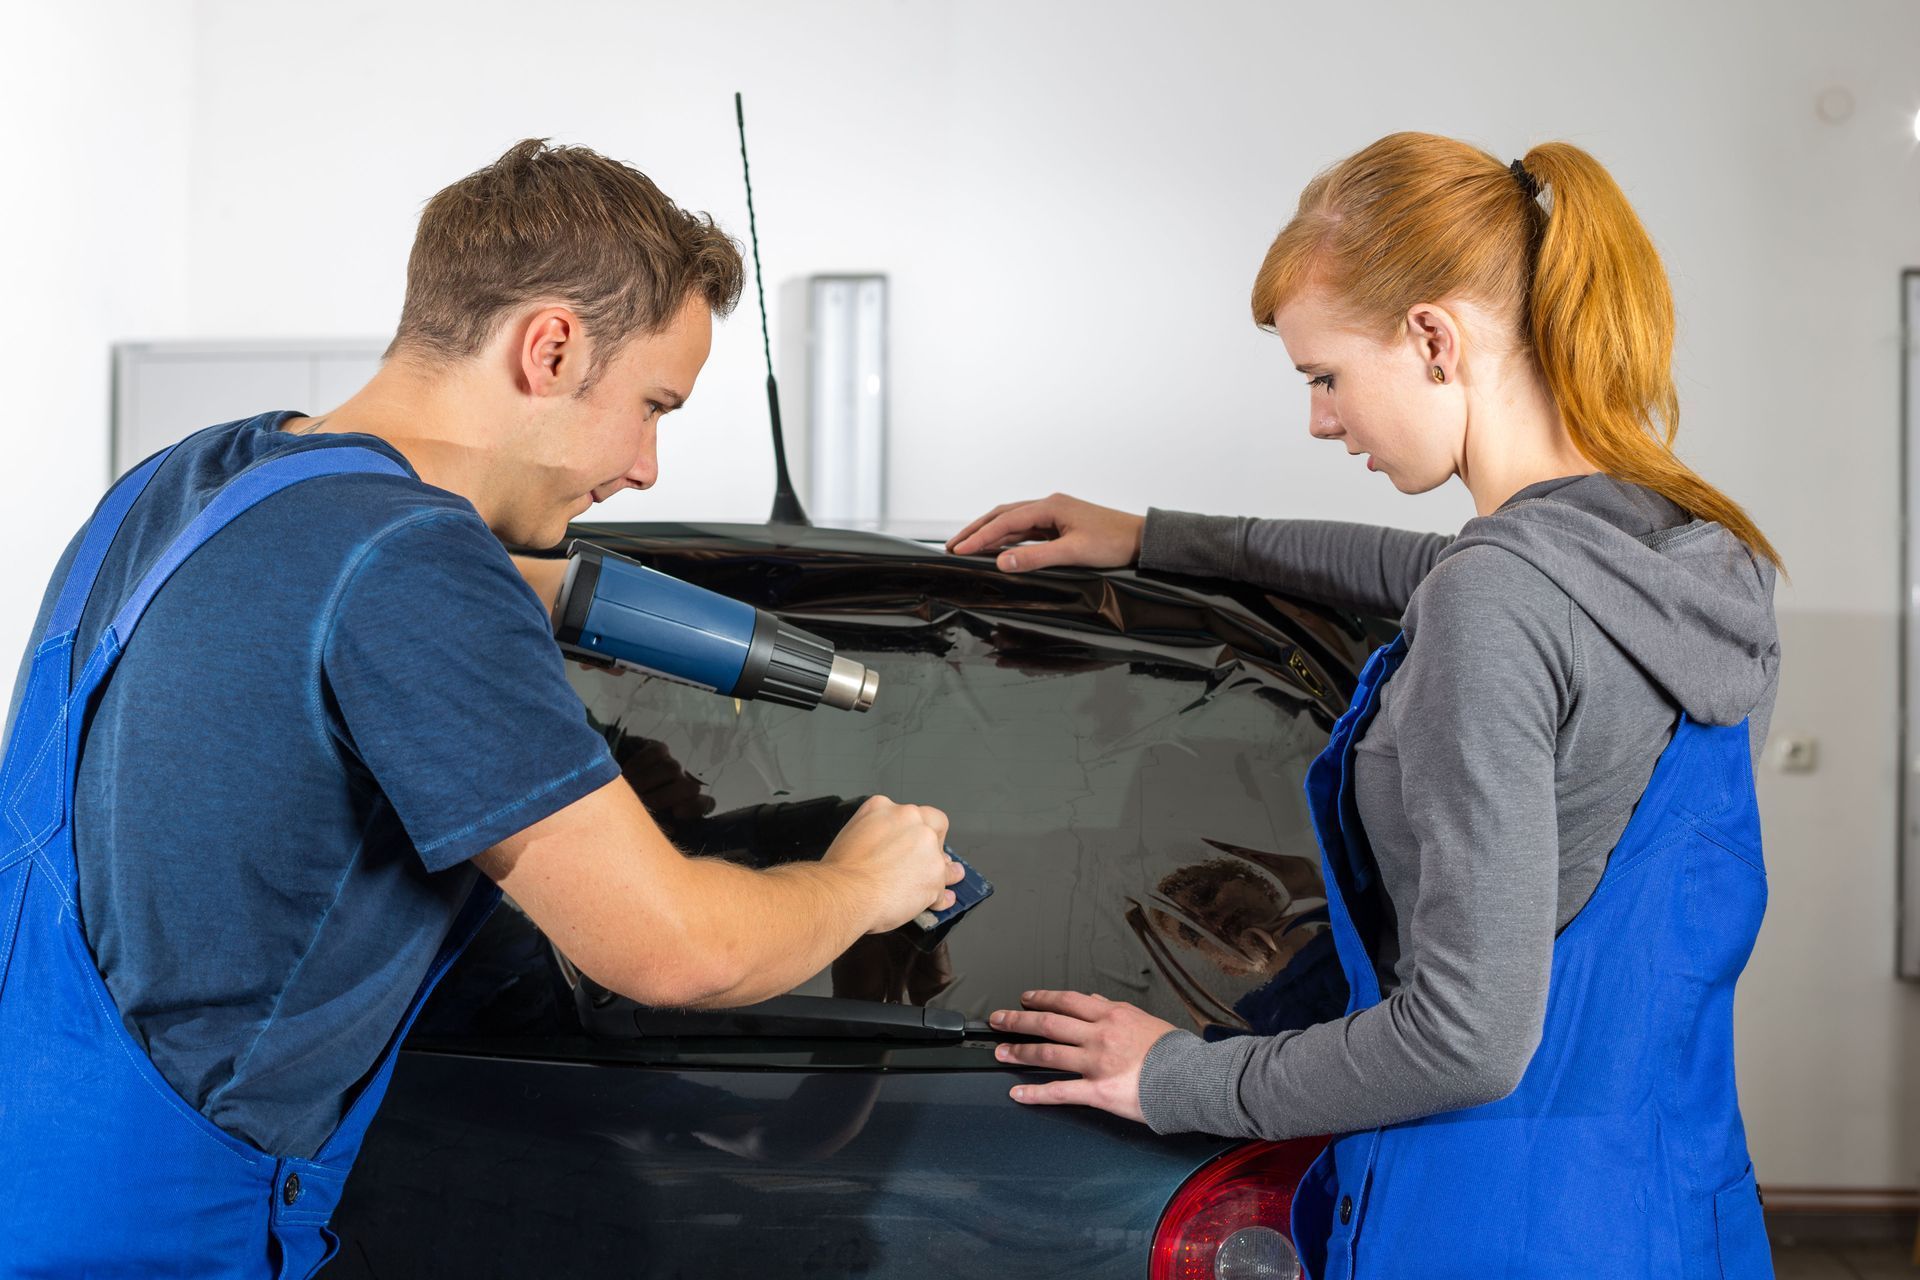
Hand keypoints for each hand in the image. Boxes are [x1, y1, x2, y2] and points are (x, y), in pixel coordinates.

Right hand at [613, 737, 714, 823]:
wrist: (604, 789)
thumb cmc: (624, 814)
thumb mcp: (640, 825)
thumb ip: (657, 827)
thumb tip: (670, 829)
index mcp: (683, 807)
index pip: (704, 804)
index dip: (693, 807)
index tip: (676, 813)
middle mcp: (681, 785)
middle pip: (690, 786)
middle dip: (665, 796)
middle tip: (642, 801)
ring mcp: (671, 765)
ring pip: (673, 768)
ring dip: (649, 779)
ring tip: (631, 786)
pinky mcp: (657, 748)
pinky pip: (657, 752)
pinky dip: (641, 762)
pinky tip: (627, 771)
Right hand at [821, 796, 961, 934]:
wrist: (845, 893)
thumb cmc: (839, 872)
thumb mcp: (849, 835)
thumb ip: (873, 834)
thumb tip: (885, 850)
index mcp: (883, 807)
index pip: (908, 811)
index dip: (913, 827)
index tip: (910, 840)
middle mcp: (909, 820)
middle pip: (934, 826)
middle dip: (934, 843)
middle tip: (925, 860)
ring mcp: (926, 847)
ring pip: (944, 859)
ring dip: (944, 871)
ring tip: (940, 881)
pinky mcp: (935, 875)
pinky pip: (944, 887)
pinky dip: (941, 896)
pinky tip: (938, 900)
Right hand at [945, 495, 1144, 572]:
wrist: (1141, 539)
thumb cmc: (1114, 542)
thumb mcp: (1074, 553)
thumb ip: (1036, 557)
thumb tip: (1002, 562)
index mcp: (1050, 506)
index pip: (1004, 522)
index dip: (979, 537)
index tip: (958, 550)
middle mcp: (1049, 505)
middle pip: (1003, 515)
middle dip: (976, 530)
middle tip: (953, 546)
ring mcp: (1054, 514)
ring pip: (1013, 521)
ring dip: (990, 533)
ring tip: (968, 546)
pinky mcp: (1060, 524)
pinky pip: (1026, 529)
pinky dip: (1007, 537)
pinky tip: (1000, 548)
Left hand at [987, 989, 1176, 1123]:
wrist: (1193, 1078)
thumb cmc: (1174, 1051)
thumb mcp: (1144, 1019)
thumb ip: (1115, 1009)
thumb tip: (1095, 999)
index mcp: (1111, 1015)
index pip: (1067, 1000)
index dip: (1041, 998)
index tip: (1025, 998)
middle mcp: (1099, 1035)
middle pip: (1049, 1023)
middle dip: (1018, 1021)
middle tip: (998, 1020)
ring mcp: (1096, 1063)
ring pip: (1048, 1054)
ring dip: (1020, 1052)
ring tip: (1001, 1052)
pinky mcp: (1098, 1092)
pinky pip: (1060, 1091)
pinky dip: (1035, 1092)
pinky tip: (1018, 1093)